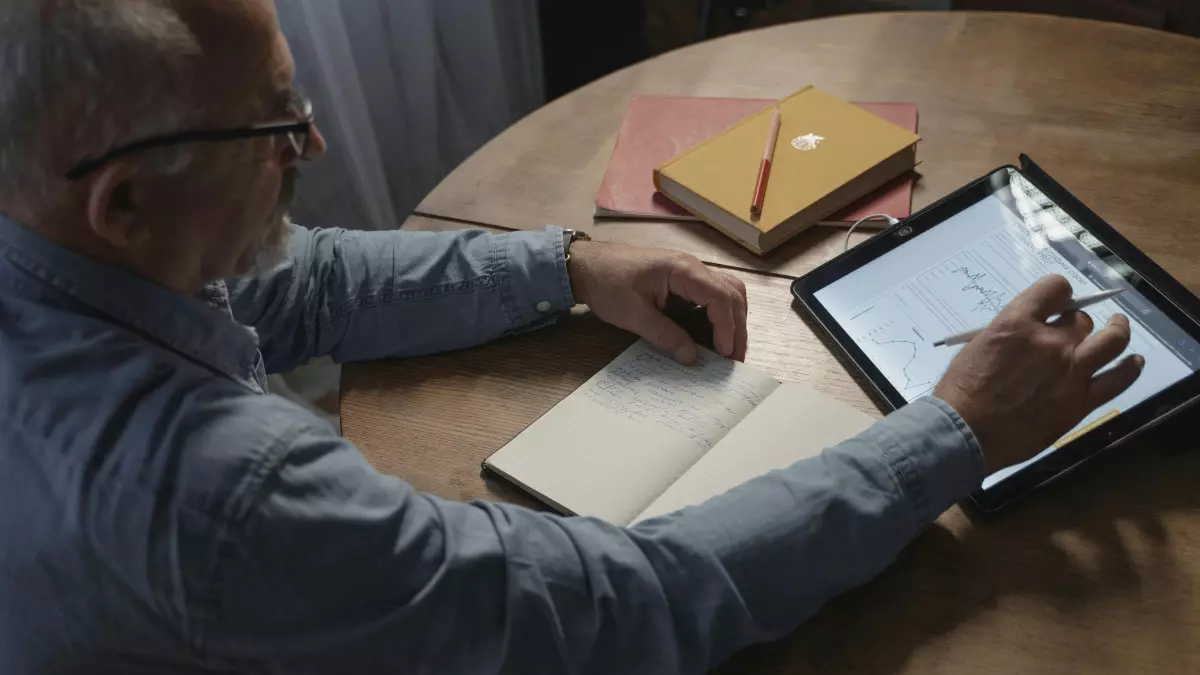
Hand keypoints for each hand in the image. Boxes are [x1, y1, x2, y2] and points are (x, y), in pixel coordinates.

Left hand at [567, 240, 747, 363]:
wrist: (587, 265)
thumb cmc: (606, 283)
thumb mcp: (633, 314)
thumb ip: (664, 335)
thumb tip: (691, 357)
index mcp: (682, 270)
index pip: (720, 297)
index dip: (727, 327)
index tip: (725, 354)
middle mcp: (693, 267)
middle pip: (732, 293)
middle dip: (738, 327)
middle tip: (736, 359)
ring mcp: (690, 273)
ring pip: (727, 293)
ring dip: (733, 320)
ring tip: (730, 350)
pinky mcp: (683, 281)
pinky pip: (712, 296)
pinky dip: (720, 316)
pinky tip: (715, 337)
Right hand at [933, 275, 1144, 472]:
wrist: (966, 432)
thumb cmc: (962, 391)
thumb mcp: (978, 346)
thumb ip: (1010, 335)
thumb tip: (1029, 335)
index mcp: (1018, 323)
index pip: (1055, 288)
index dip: (1059, 292)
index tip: (1057, 302)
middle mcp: (1050, 342)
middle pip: (1081, 319)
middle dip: (1075, 322)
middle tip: (1068, 331)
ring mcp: (1070, 372)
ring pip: (1111, 341)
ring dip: (1117, 330)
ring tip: (1118, 328)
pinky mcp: (1080, 401)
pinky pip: (1118, 380)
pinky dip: (1130, 368)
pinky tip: (1134, 362)